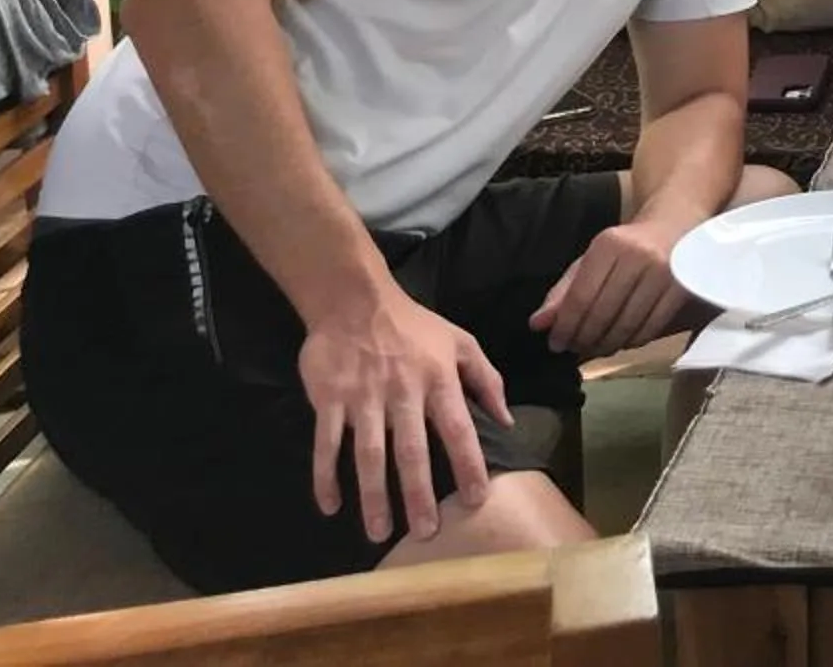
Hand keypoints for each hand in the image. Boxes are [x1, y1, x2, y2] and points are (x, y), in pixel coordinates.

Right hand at [298, 288, 509, 544]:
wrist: (354, 299)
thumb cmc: (414, 326)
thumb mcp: (460, 342)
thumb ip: (487, 379)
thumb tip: (507, 421)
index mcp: (438, 380)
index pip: (457, 428)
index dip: (469, 463)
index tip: (477, 500)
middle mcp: (402, 392)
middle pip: (411, 450)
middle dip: (418, 494)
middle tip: (424, 534)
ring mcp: (363, 397)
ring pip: (368, 454)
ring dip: (373, 494)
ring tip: (379, 532)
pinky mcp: (329, 399)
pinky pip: (326, 443)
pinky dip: (325, 475)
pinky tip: (329, 505)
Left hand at [530, 212, 693, 356]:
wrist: (675, 227)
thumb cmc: (625, 247)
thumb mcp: (591, 261)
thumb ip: (563, 292)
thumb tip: (537, 324)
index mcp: (609, 245)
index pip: (580, 297)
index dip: (565, 326)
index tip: (555, 344)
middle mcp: (637, 256)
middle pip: (602, 314)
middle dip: (584, 339)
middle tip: (575, 348)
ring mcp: (664, 273)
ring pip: (626, 326)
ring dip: (606, 345)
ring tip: (596, 347)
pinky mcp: (682, 289)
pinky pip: (650, 329)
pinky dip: (631, 342)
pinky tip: (622, 340)